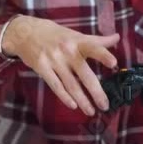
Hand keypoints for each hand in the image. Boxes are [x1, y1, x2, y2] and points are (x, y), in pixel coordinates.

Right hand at [2, 15, 119, 115]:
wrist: (25, 32)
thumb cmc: (54, 34)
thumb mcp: (74, 34)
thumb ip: (96, 40)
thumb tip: (117, 38)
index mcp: (77, 41)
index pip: (93, 47)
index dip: (103, 55)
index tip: (114, 63)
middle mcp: (67, 51)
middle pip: (84, 74)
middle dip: (96, 91)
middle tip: (105, 105)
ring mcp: (54, 60)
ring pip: (71, 84)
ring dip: (82, 100)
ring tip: (91, 111)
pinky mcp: (42, 68)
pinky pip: (56, 86)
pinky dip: (65, 97)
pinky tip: (73, 105)